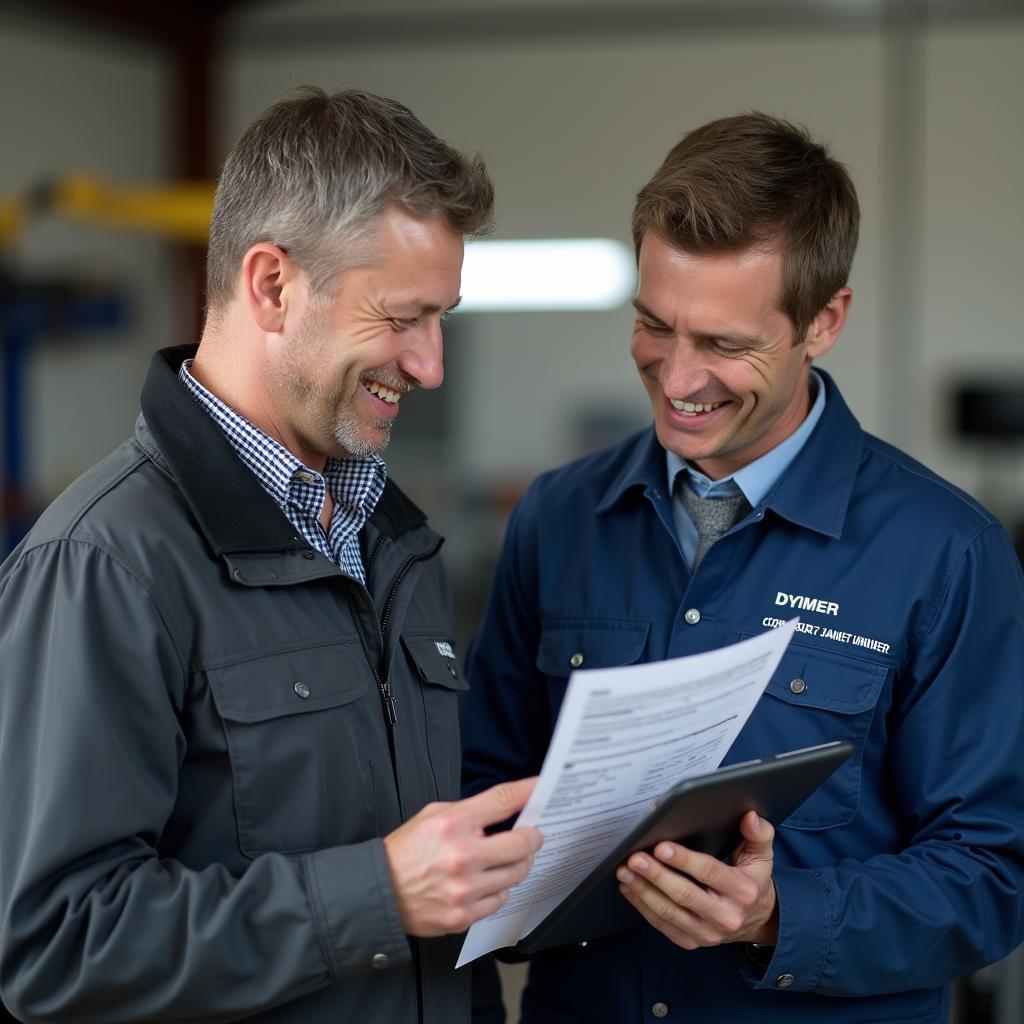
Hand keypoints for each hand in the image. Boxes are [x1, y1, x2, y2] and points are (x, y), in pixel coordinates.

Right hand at [383, 777, 542, 936]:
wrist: (380, 892)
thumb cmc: (406, 852)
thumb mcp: (431, 815)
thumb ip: (467, 812)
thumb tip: (502, 811)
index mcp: (453, 824)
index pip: (503, 800)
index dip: (528, 792)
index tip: (540, 789)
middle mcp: (462, 856)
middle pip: (522, 844)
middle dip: (532, 837)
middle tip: (532, 835)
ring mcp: (465, 889)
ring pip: (516, 874)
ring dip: (517, 864)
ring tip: (506, 859)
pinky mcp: (464, 915)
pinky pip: (500, 899)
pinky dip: (499, 889)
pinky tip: (487, 882)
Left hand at [616, 810, 777, 948]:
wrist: (756, 920)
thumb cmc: (752, 879)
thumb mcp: (762, 855)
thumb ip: (759, 834)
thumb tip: (750, 816)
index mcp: (743, 891)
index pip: (709, 873)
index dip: (683, 860)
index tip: (660, 846)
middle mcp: (726, 916)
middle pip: (684, 895)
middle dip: (656, 875)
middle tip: (634, 858)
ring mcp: (708, 933)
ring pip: (669, 913)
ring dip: (643, 891)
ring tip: (625, 871)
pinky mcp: (692, 941)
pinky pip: (663, 926)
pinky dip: (642, 907)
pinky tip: (629, 888)